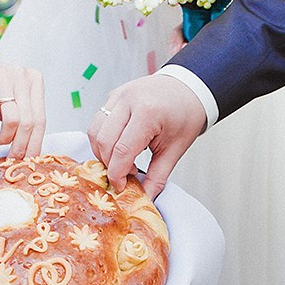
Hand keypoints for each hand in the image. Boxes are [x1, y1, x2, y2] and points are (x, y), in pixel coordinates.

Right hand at [0, 31, 44, 158]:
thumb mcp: (15, 97)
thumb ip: (25, 115)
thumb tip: (30, 149)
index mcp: (34, 80)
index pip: (41, 119)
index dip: (35, 143)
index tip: (29, 159)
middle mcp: (22, 76)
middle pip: (28, 122)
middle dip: (20, 146)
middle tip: (12, 157)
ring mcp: (3, 77)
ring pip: (13, 120)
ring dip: (5, 138)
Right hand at [88, 74, 205, 197]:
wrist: (189, 87)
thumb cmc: (186, 115)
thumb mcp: (175, 149)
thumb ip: (158, 176)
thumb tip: (145, 197)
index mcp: (148, 112)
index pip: (121, 150)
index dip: (117, 174)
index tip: (121, 187)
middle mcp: (128, 100)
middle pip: (104, 141)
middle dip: (109, 164)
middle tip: (124, 175)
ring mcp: (118, 95)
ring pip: (95, 131)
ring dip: (102, 152)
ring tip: (122, 161)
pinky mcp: (113, 95)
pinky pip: (98, 121)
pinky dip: (104, 138)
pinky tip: (119, 146)